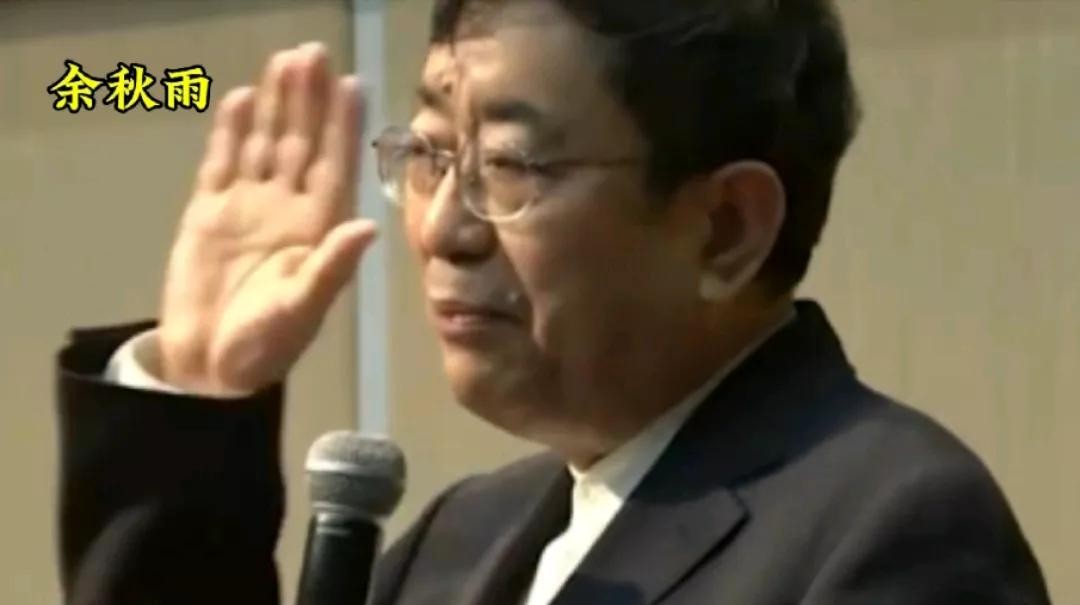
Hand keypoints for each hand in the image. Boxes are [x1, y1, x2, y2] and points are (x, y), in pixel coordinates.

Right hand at [157, 42, 375, 395]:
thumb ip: (332, 266)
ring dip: (277, 105)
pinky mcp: (209, 211)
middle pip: (303, 143)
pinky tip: (242, 100)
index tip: (353, 84)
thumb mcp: (302, 309)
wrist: (207, 366)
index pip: (336, 166)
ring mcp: (249, 206)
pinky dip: (231, 133)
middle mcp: (289, 209)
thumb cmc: (265, 344)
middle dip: (309, 100)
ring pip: (266, 144)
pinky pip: (223, 163)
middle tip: (314, 53)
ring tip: (285, 62)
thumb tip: (368, 226)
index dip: (345, 126)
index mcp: (319, 229)